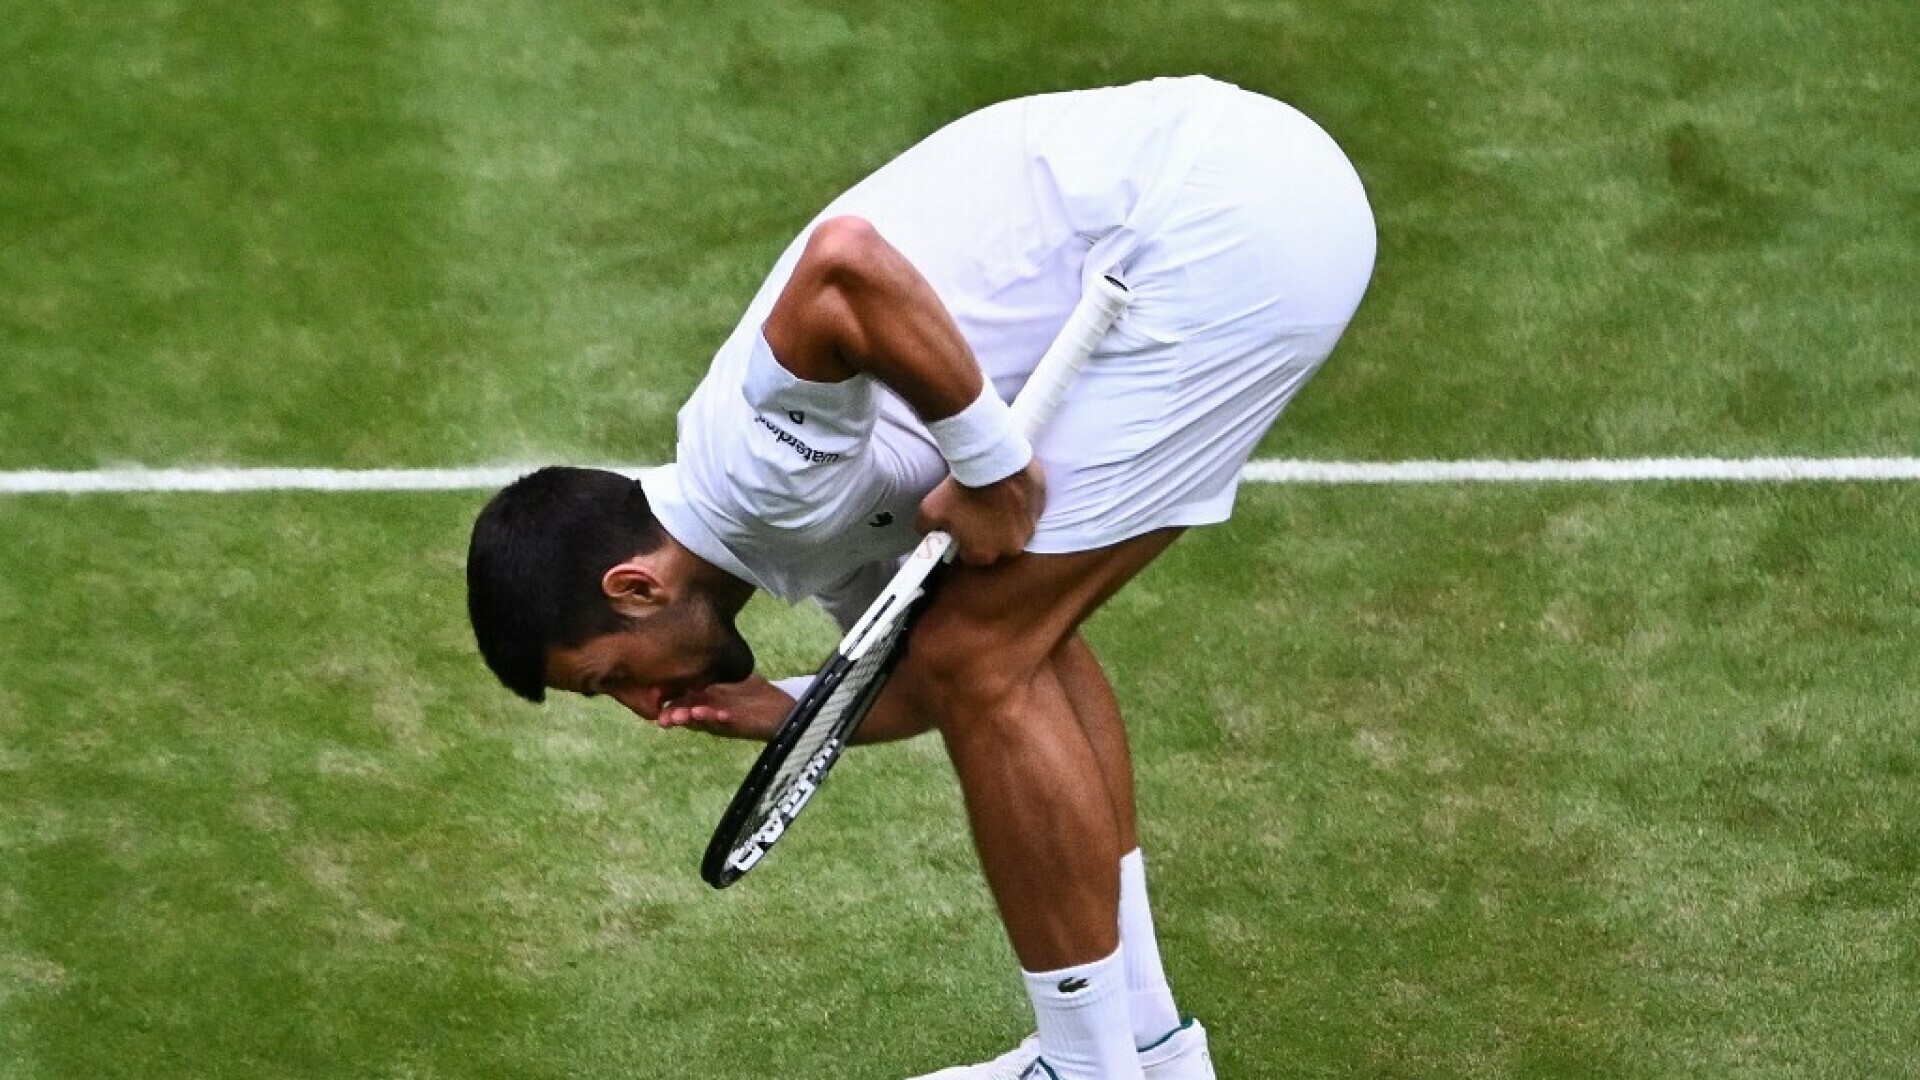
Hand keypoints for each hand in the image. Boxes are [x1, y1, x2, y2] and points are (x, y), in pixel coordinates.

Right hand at [655, 676, 794, 740]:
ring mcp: (720, 720)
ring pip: (701, 721)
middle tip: (664, 717)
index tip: (653, 697)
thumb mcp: (732, 676)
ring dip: (692, 718)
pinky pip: (724, 724)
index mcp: (703, 698)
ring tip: (686, 715)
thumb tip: (696, 644)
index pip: (679, 698)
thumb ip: (714, 666)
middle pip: (685, 714)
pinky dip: (718, 719)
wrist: (783, 710)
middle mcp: (708, 710)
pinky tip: (714, 713)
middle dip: (674, 714)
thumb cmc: (756, 693)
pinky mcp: (736, 726)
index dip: (666, 700)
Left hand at [915, 459, 1044, 565]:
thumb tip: (927, 533)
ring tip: (991, 498)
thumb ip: (926, 529)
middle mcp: (1010, 548)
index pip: (971, 556)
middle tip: (975, 510)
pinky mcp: (1039, 508)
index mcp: (984, 554)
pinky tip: (1006, 489)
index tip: (961, 527)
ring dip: (1005, 518)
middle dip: (986, 532)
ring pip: (1015, 528)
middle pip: (996, 545)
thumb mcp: (929, 510)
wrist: (989, 460)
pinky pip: (1028, 510)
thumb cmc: (961, 488)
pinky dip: (1019, 504)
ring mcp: (1029, 528)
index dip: (964, 541)